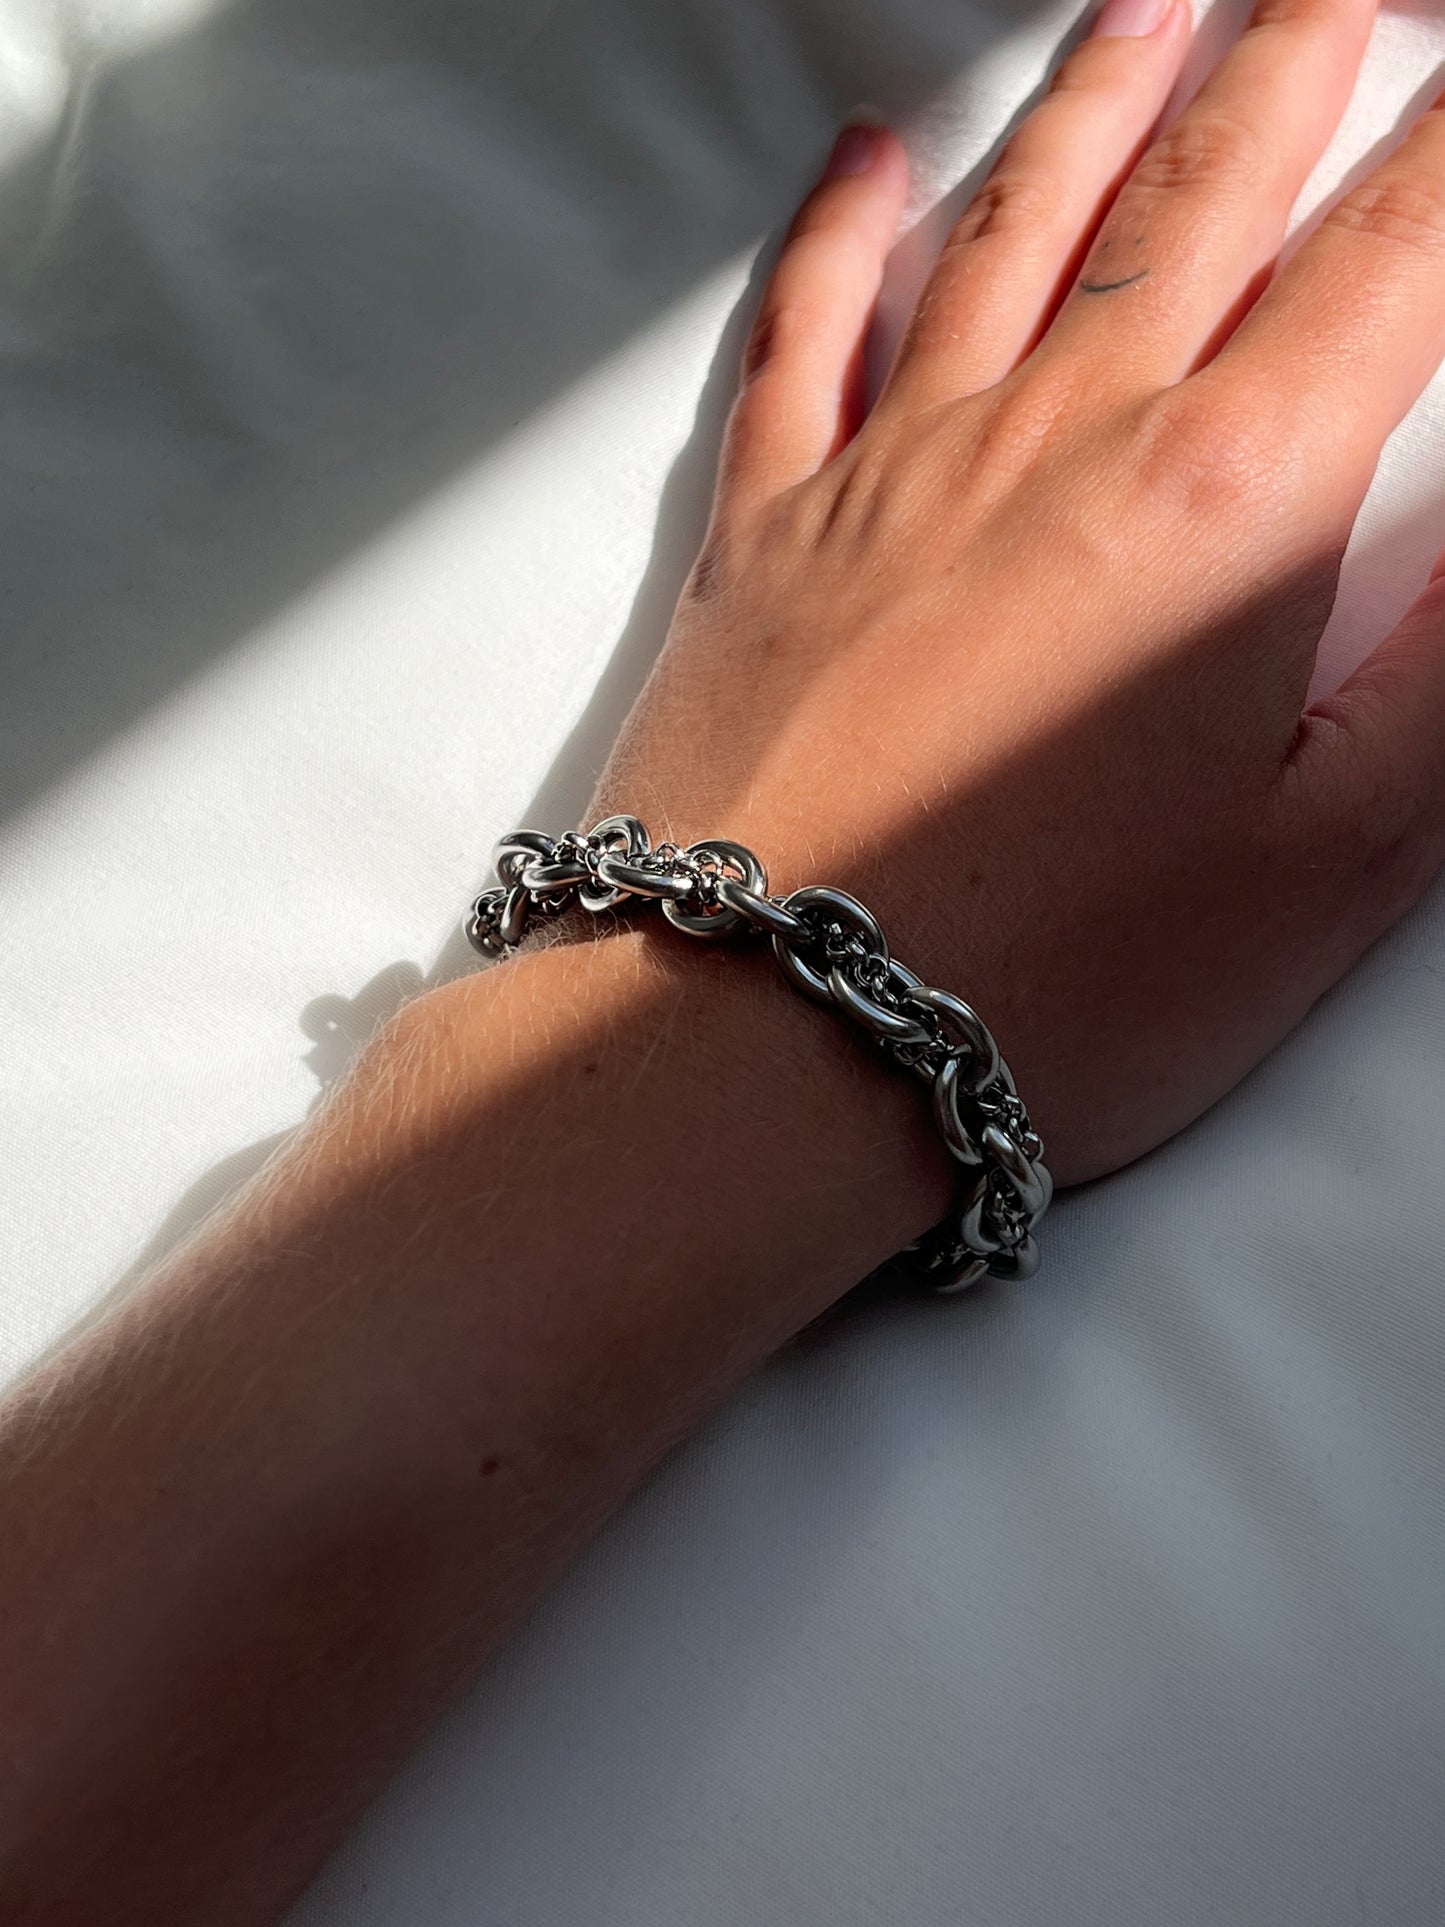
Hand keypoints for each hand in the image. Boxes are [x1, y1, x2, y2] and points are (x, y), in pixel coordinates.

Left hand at [595, 0, 1444, 1186]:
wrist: (762, 1038)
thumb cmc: (1051, 982)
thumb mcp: (1323, 863)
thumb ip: (1442, 672)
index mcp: (1227, 509)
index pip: (1387, 265)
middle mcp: (1059, 440)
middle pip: (1200, 194)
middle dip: (1291, 60)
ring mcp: (895, 469)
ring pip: (1015, 223)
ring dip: (1096, 94)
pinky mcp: (766, 529)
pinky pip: (805, 334)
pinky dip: (837, 233)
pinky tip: (864, 157)